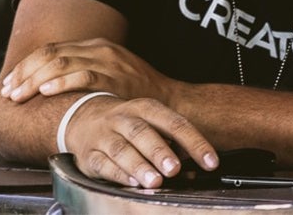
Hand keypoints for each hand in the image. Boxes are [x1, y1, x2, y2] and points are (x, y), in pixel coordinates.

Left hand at [0, 38, 178, 106]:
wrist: (168, 100)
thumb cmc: (134, 91)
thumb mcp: (109, 71)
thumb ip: (82, 69)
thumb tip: (46, 80)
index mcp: (96, 45)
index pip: (51, 49)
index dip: (26, 65)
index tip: (10, 82)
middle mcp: (100, 49)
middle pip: (51, 54)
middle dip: (24, 73)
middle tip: (9, 92)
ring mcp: (109, 62)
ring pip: (61, 64)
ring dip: (34, 80)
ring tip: (19, 95)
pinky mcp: (116, 78)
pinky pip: (83, 76)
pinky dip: (62, 83)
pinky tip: (46, 92)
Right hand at [58, 93, 217, 188]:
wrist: (82, 118)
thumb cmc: (128, 125)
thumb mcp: (152, 122)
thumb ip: (173, 141)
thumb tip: (193, 162)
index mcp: (147, 108)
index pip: (175, 123)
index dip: (195, 142)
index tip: (210, 161)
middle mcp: (124, 119)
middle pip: (143, 133)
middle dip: (160, 152)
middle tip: (174, 169)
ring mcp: (104, 136)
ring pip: (121, 150)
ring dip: (139, 166)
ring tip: (155, 181)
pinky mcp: (89, 155)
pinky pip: (103, 165)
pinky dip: (119, 175)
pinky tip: (132, 183)